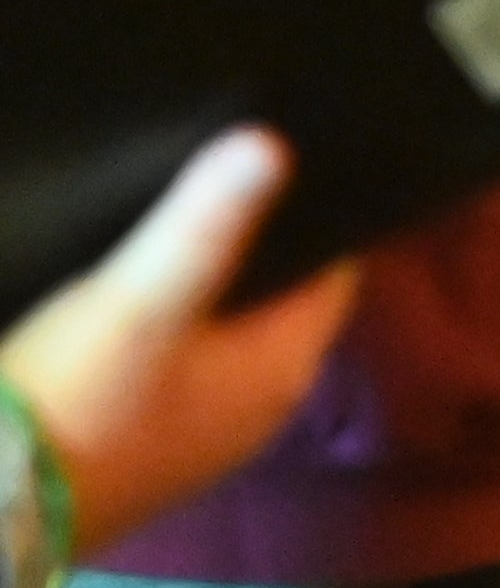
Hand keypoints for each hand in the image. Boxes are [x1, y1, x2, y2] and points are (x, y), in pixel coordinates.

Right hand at [3, 126, 357, 552]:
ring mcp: (205, 432)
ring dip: (214, 284)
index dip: (319, 216)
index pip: (334, 274)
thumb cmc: (77, 398)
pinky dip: (174, 326)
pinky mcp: (150, 444)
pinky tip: (136, 288)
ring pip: (229, 334)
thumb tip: (272, 143)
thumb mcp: (142, 297)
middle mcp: (262, 406)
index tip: (297, 156)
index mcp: (285, 369)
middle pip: (282, 301)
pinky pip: (182, 366)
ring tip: (186, 212)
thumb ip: (208, 224)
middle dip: (263, 242)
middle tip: (231, 169)